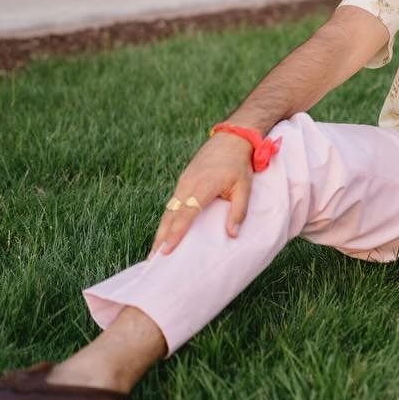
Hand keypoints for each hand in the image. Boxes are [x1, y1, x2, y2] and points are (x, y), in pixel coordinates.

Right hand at [148, 134, 254, 257]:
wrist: (230, 139)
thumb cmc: (238, 165)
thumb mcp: (245, 187)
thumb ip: (239, 211)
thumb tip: (232, 234)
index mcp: (203, 186)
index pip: (186, 214)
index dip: (176, 233)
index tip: (166, 249)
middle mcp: (187, 185)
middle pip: (170, 215)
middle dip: (160, 237)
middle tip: (153, 260)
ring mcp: (183, 182)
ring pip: (168, 210)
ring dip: (161, 230)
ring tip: (155, 252)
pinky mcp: (183, 182)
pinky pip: (172, 204)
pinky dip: (167, 220)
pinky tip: (164, 232)